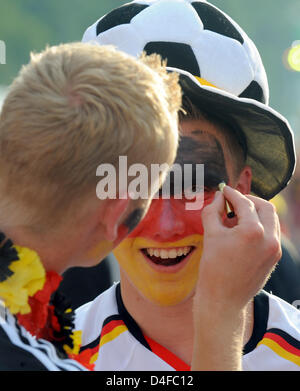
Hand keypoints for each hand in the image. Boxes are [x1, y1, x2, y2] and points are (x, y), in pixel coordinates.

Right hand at [191, 186, 280, 370]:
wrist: (223, 300)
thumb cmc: (213, 268)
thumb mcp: (210, 235)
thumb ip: (213, 211)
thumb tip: (219, 196)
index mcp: (252, 232)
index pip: (244, 203)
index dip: (232, 194)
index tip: (224, 190)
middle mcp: (269, 239)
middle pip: (265, 207)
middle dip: (249, 201)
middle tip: (233, 201)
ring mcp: (275, 249)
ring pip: (272, 219)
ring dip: (256, 213)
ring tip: (236, 218)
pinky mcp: (275, 257)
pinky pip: (271, 233)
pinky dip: (260, 226)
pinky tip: (242, 232)